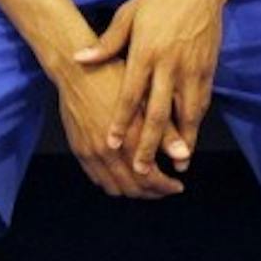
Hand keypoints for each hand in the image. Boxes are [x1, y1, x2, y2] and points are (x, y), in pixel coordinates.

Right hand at [54, 57, 184, 199]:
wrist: (76, 68)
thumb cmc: (113, 76)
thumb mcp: (145, 99)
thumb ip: (164, 131)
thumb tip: (184, 156)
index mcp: (128, 137)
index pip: (150, 178)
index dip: (166, 186)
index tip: (176, 185)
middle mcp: (108, 149)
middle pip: (133, 188)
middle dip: (152, 193)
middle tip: (165, 188)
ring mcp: (90, 151)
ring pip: (114, 187)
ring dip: (132, 191)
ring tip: (146, 184)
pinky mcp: (78, 148)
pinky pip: (96, 177)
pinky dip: (111, 183)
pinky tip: (122, 175)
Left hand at [73, 0, 225, 176]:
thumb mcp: (128, 15)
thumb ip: (106, 43)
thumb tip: (79, 58)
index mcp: (145, 52)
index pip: (130, 94)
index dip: (121, 121)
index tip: (112, 144)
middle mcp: (169, 65)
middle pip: (158, 113)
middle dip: (150, 145)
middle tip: (142, 170)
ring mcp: (191, 69)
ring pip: (186, 113)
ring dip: (181, 141)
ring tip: (177, 165)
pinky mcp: (208, 69)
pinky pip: (201, 102)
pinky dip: (196, 123)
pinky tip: (191, 138)